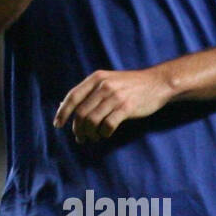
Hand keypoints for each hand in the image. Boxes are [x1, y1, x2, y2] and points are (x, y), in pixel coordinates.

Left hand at [54, 66, 172, 142]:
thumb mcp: (108, 81)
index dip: (63, 112)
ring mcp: (115, 96)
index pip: (73, 97)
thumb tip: (63, 107)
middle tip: (80, 138)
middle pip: (81, 113)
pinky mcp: (126, 107)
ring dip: (90, 134)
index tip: (58, 125)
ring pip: (92, 121)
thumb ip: (89, 92)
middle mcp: (104, 86)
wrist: (157, 83)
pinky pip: (107, 125)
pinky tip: (105, 134)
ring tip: (93, 137)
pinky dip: (103, 134)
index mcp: (96, 78)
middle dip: (78, 129)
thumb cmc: (130, 85)